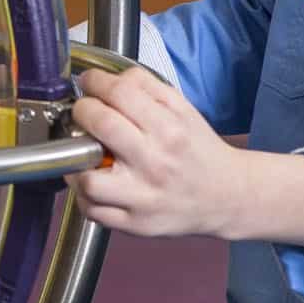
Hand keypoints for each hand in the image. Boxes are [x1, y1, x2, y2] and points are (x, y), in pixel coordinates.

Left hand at [69, 67, 303, 246]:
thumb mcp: (183, 110)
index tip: (89, 83)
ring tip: (85, 154)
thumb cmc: (197, 149)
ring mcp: (143, 198)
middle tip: (84, 113)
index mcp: (170, 129)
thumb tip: (109, 77)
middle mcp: (155, 163)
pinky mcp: (135, 224)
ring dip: (77, 162)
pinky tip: (93, 181)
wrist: (227, 196)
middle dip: (82, 111)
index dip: (95, 82)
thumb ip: (148, 87)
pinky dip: (83, 196)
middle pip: (100, 125)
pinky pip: (92, 211)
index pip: (119, 93)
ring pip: (88, 178)